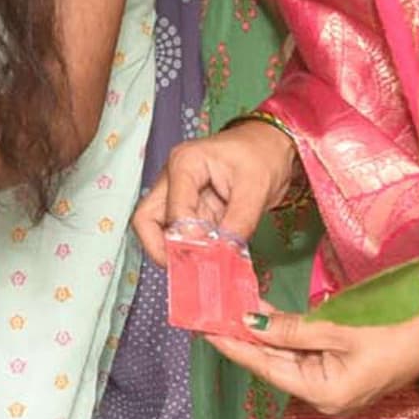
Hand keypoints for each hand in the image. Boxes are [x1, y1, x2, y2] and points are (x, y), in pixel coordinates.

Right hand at [133, 121, 296, 264]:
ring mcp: (177, 195)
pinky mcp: (189, 210)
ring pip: (157, 231)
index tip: (209, 256)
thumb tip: (223, 254)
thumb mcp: (256, 188)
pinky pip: (179, 236)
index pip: (172, 210)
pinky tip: (210, 261)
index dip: (187, 239)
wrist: (272, 147)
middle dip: (162, 250)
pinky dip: (190, 251)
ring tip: (201, 267)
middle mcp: (172, 179)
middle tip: (188, 271)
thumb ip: (238, 223)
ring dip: (176, 252)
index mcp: (185, 164)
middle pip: (146, 220)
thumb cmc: (263, 155)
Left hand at [204, 306, 418, 418]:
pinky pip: (305, 357)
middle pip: (274, 366)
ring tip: (232, 311)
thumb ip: (292, 328)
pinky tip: (267, 319)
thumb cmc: (395, 332)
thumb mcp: (340, 327)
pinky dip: (286, 338)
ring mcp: (332, 389)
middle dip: (245, 338)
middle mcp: (323, 398)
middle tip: (213, 314)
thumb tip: (251, 322)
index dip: (235, 347)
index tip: (206, 329)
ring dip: (264, 336)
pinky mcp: (341, 376)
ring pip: (288, 360)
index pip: (265, 367)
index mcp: (323, 393)